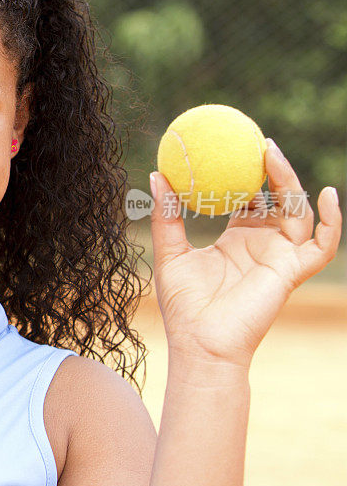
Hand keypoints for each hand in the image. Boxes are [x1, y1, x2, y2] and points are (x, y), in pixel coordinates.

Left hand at [149, 138, 341, 367]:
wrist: (199, 344)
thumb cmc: (183, 305)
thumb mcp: (170, 253)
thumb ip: (166, 215)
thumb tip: (155, 174)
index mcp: (236, 240)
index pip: (249, 200)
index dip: (247, 174)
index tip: (235, 147)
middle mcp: (262, 246)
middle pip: (277, 200)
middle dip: (273, 170)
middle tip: (259, 141)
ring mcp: (279, 258)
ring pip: (298, 212)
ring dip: (290, 182)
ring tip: (271, 155)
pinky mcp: (291, 272)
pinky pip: (323, 245)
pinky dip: (333, 221)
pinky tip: (328, 195)